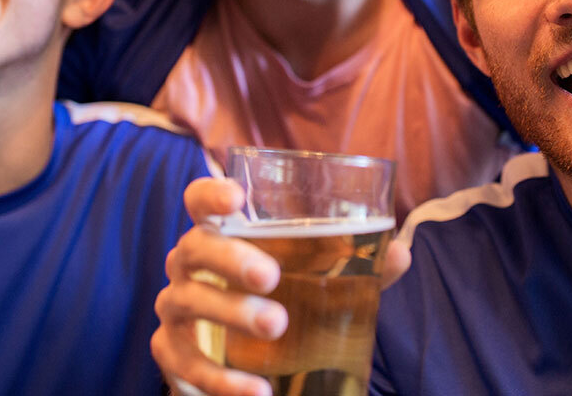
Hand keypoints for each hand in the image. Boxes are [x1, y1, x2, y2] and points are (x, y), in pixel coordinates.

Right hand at [150, 178, 410, 395]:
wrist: (237, 363)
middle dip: (230, 258)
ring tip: (275, 326)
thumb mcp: (315, 281)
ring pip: (190, 301)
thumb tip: (401, 252)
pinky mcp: (170, 352)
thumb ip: (356, 265)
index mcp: (219, 235)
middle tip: (270, 276)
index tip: (237, 199)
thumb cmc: (278, 302)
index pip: (199, 202)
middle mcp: (188, 264)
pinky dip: (222, 379)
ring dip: (231, 312)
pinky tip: (258, 390)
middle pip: (194, 247)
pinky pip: (188, 362)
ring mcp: (175, 308)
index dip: (211, 195)